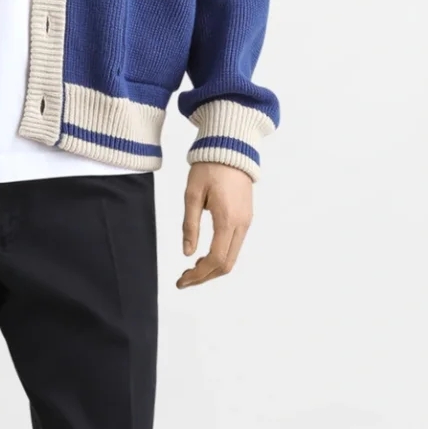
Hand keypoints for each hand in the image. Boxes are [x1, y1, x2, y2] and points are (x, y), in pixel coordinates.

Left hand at [177, 163, 252, 288]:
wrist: (231, 148)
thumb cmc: (209, 167)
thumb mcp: (192, 195)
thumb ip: (189, 226)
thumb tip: (187, 253)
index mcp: (228, 219)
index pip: (216, 260)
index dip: (198, 275)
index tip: (181, 280)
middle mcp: (242, 224)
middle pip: (227, 264)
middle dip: (205, 276)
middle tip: (184, 279)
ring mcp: (246, 221)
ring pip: (232, 257)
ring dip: (212, 268)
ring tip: (191, 269)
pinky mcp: (246, 217)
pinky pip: (235, 245)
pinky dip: (220, 256)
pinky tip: (204, 256)